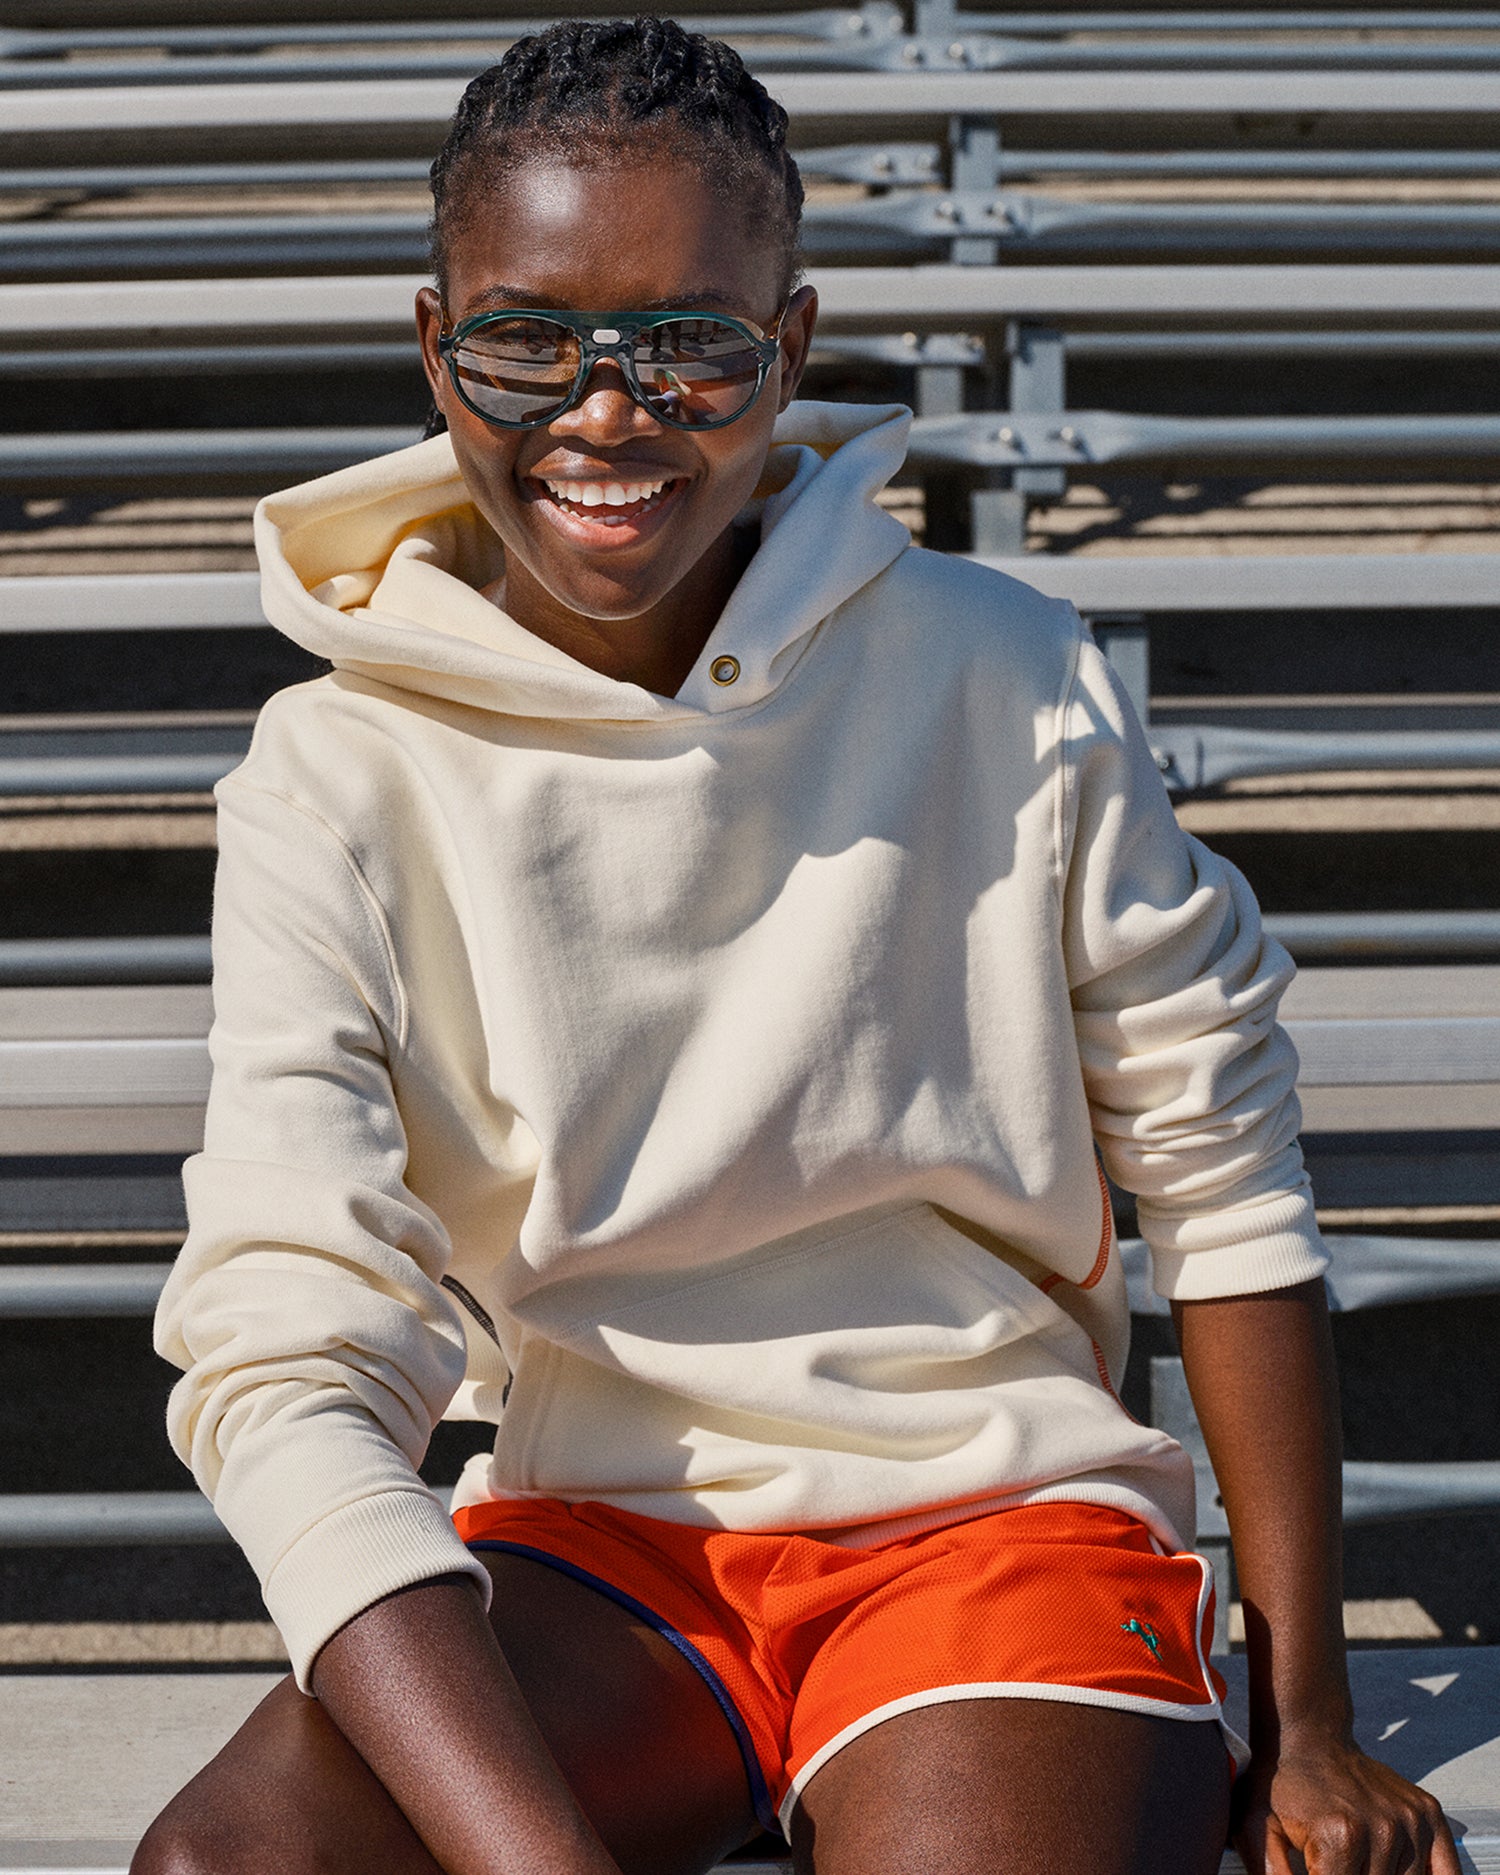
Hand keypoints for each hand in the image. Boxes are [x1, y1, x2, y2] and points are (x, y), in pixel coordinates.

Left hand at [1233, 1728, 1460, 1874]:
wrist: (1308, 1736)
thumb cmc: (1279, 1785)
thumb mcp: (1256, 1828)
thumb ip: (1273, 1873)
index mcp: (1341, 1836)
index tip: (1318, 1869)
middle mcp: (1383, 1829)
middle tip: (1337, 1862)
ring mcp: (1410, 1820)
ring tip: (1357, 1861)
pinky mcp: (1428, 1813)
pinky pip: (1447, 1870)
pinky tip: (1403, 1872)